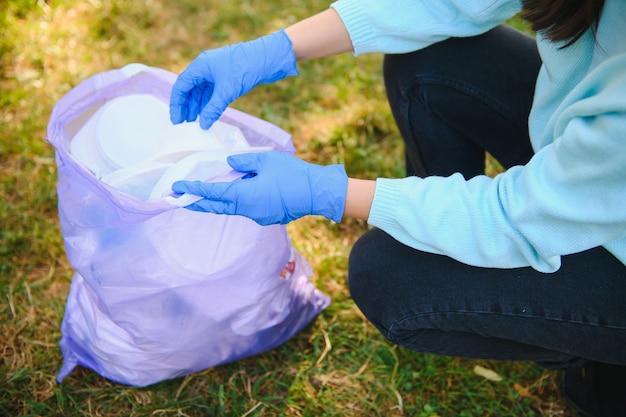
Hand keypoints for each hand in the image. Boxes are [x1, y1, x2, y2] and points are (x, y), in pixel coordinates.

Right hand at [169, 29, 297, 128]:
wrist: (269, 58)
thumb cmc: (245, 68)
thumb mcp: (227, 91)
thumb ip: (213, 109)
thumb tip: (203, 124)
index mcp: (200, 65)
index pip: (181, 86)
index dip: (177, 104)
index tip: (177, 120)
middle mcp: (205, 67)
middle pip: (189, 89)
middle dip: (186, 107)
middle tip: (184, 125)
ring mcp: (216, 72)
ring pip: (201, 91)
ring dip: (197, 107)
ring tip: (194, 123)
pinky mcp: (226, 77)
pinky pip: (212, 92)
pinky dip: (208, 103)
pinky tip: (206, 115)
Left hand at [171, 151, 347, 224]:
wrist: (318, 193)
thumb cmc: (294, 174)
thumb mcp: (267, 160)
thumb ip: (244, 161)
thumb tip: (229, 162)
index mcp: (245, 196)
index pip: (213, 193)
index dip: (193, 190)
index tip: (176, 188)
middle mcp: (248, 210)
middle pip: (217, 207)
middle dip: (197, 202)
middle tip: (178, 199)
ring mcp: (258, 216)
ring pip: (231, 208)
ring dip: (217, 201)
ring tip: (202, 194)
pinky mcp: (267, 217)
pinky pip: (245, 208)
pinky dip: (235, 201)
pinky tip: (234, 192)